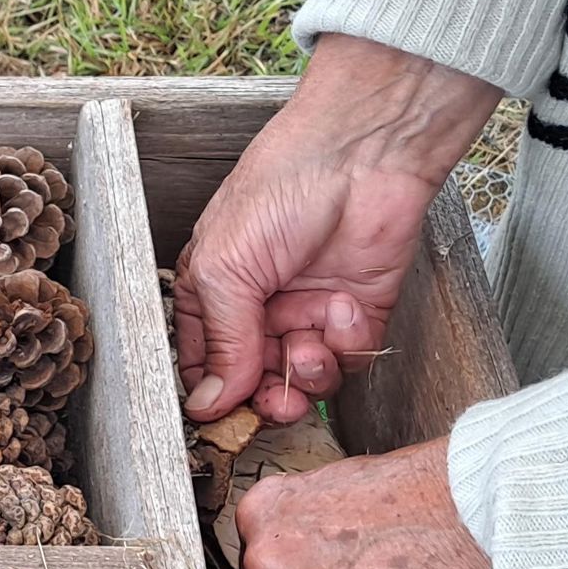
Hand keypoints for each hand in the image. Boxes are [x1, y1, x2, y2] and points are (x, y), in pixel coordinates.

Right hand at [176, 35, 498, 423]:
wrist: (364, 155)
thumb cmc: (280, 188)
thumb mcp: (226, 269)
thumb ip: (221, 343)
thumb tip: (208, 405)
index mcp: (211, 294)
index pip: (202, 366)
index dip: (214, 395)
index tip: (226, 413)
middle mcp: (257, 309)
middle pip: (253, 383)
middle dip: (265, 395)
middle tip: (274, 396)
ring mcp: (307, 313)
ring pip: (301, 380)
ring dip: (306, 370)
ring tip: (309, 341)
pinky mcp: (355, 315)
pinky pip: (346, 361)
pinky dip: (344, 345)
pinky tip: (341, 308)